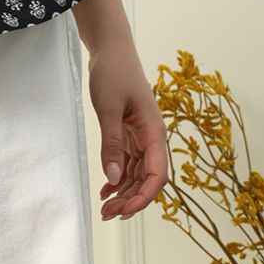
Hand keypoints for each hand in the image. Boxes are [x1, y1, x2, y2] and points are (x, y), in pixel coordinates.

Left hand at [86, 39, 168, 221]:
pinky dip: (117, 177)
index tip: (125, 211)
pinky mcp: (128, 132)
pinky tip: (106, 190)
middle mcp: (151, 138)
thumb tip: (113, 178)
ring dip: (123, 192)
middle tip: (108, 215)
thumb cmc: (113, 72)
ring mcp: (140, 136)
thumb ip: (111, 143)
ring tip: (105, 209)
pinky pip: (126, 162)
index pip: (157, 175)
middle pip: (147, 179)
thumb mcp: (108, 107)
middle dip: (131, 200)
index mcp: (154, 132)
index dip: (144, 197)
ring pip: (136, 173)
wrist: (111, 48)